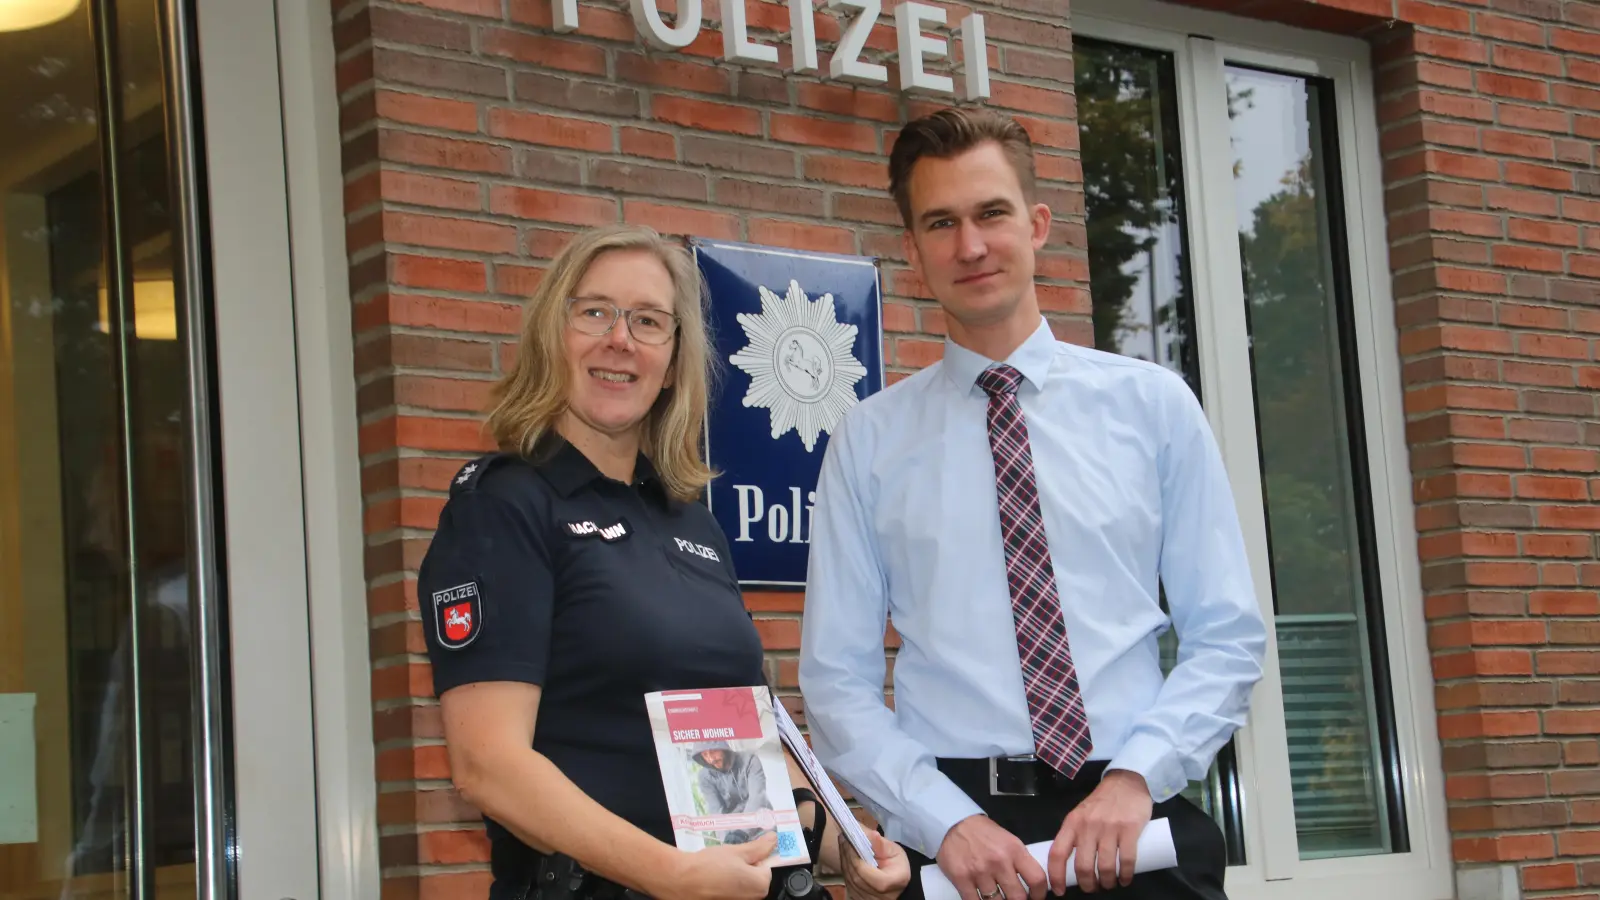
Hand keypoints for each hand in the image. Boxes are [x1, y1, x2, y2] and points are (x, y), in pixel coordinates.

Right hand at [657, 832, 776, 899]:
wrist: (680, 881)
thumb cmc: (708, 866)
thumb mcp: (736, 851)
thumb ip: (759, 847)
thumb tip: (773, 840)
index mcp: (760, 886)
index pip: (765, 867)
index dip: (752, 858)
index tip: (738, 855)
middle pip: (755, 879)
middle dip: (744, 869)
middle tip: (726, 862)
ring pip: (742, 887)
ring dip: (734, 879)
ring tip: (717, 871)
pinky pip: (731, 894)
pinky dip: (724, 888)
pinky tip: (712, 881)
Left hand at [840, 831, 911, 899]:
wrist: (897, 882)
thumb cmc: (897, 865)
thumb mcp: (895, 851)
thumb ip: (881, 844)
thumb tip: (870, 834)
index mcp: (890, 882)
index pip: (865, 872)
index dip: (855, 857)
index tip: (850, 839)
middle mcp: (878, 896)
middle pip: (855, 876)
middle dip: (847, 855)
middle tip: (843, 837)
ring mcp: (866, 899)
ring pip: (849, 880)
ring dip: (844, 860)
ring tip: (843, 843)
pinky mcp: (858, 899)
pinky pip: (848, 883)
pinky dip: (845, 868)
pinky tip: (845, 855)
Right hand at [936, 814, 1047, 899]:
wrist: (953, 823)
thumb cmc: (984, 833)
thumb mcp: (1008, 841)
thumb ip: (1019, 862)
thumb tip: (1030, 886)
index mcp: (1015, 850)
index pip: (1037, 879)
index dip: (1039, 895)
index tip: (1035, 898)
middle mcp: (999, 862)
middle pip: (1018, 897)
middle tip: (1013, 899)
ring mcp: (980, 871)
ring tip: (996, 897)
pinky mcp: (962, 878)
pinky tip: (982, 898)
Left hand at [1047, 770, 1153, 892]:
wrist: (1126, 782)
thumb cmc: (1101, 802)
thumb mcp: (1080, 815)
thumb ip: (1075, 835)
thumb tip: (1069, 864)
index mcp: (1071, 824)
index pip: (1057, 853)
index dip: (1056, 876)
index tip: (1059, 890)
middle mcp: (1087, 826)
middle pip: (1083, 866)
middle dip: (1087, 884)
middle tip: (1092, 888)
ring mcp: (1109, 828)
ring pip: (1105, 866)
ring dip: (1107, 882)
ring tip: (1110, 884)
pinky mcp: (1129, 829)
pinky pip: (1126, 860)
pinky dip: (1125, 875)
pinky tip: (1125, 880)